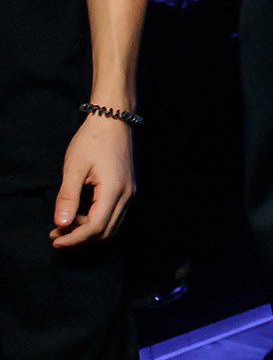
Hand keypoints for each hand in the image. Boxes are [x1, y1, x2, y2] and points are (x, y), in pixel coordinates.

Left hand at [50, 113, 135, 247]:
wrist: (113, 120)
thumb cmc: (92, 140)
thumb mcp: (74, 167)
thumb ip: (67, 197)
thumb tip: (61, 223)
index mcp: (114, 190)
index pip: (95, 227)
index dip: (74, 237)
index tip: (55, 239)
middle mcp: (127, 195)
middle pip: (105, 231)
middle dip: (80, 237)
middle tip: (57, 233)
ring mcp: (131, 193)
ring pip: (112, 226)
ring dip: (89, 231)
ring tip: (66, 224)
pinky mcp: (129, 190)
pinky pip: (115, 216)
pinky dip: (98, 222)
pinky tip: (81, 215)